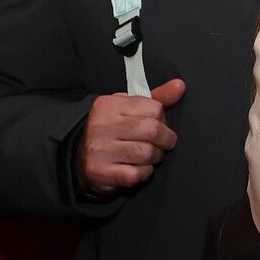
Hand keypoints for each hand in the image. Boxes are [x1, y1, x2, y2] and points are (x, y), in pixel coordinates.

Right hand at [78, 79, 184, 193]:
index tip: (157, 124)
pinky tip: (138, 168)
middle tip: (161, 143)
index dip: (162, 119)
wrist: (80, 158)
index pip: (154, 108)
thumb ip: (157, 97)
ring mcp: (100, 150)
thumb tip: (179, 85)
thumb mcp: (130, 108)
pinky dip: (145, 172)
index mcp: (109, 105)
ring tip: (149, 155)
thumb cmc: (113, 130)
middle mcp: (102, 125)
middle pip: (153, 130)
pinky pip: (137, 173)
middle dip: (165, 139)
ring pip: (147, 153)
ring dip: (156, 157)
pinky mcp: (102, 172)